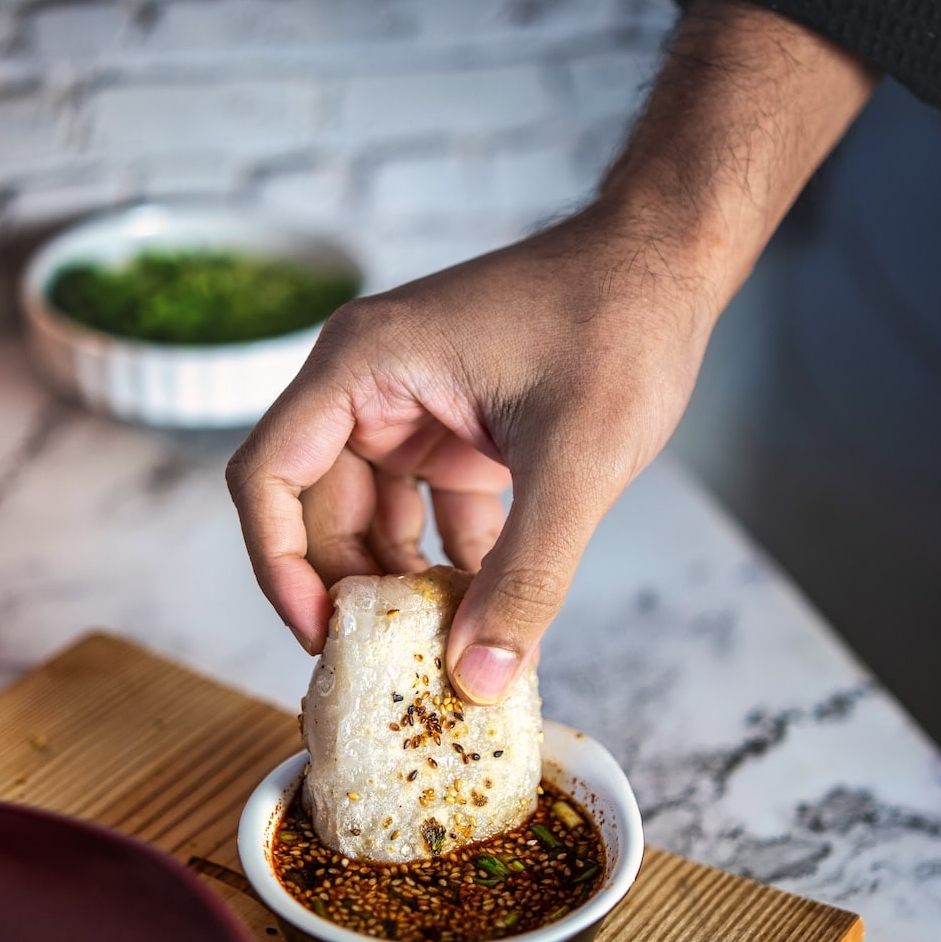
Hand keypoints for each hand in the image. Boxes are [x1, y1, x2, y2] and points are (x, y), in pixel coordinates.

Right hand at [225, 200, 716, 701]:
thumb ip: (527, 576)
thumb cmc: (620, 321)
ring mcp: (411, 408)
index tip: (321, 634)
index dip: (279, 565)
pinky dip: (451, 566)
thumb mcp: (577, 462)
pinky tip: (490, 619)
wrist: (672, 261)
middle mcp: (370, 385)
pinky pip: (427, 514)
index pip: (268, 476)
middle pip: (318, 511)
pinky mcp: (454, 430)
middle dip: (350, 591)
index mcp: (364, 365)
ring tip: (442, 654)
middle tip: (390, 667)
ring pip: (372, 521)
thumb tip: (479, 680)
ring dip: (403, 586)